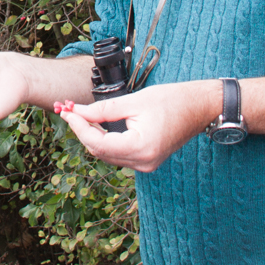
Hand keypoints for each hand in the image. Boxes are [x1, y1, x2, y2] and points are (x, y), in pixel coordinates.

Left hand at [56, 81, 218, 172]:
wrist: (199, 107)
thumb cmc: (171, 100)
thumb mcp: (133, 101)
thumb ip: (102, 110)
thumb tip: (77, 111)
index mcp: (140, 147)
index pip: (97, 142)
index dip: (78, 126)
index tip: (65, 111)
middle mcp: (143, 162)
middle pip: (100, 151)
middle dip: (82, 130)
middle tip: (67, 110)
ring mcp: (146, 164)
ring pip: (107, 154)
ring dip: (92, 136)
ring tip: (78, 115)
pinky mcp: (147, 161)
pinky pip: (118, 154)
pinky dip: (105, 141)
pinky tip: (96, 125)